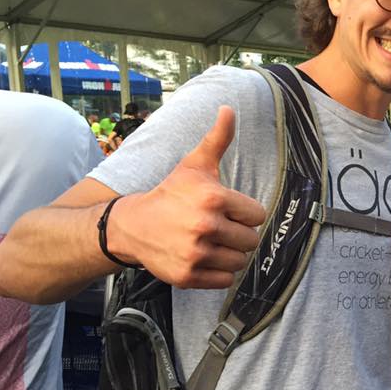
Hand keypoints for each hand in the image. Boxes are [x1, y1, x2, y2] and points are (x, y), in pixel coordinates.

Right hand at [110, 106, 266, 288]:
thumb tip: (228, 109)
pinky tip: (203, 258)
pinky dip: (219, 273)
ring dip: (230, 254)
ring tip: (211, 243)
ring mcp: (196, 253)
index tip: (226, 210)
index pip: (257, 215)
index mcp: (213, 198)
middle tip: (217, 228)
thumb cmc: (171, 193)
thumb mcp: (194, 164)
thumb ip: (217, 139)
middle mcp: (205, 226)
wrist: (133, 225)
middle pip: (250, 240)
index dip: (244, 213)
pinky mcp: (188, 276)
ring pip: (240, 261)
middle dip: (238, 234)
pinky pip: (225, 280)